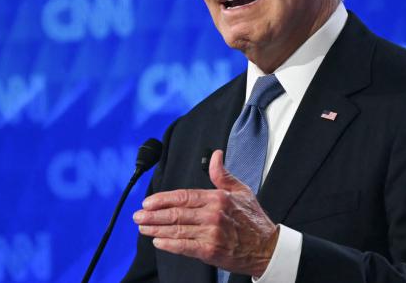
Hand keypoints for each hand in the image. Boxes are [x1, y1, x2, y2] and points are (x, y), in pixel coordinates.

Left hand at [133, 150, 278, 276]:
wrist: (267, 248)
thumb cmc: (254, 220)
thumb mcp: (241, 190)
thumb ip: (222, 174)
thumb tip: (215, 155)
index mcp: (218, 197)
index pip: (184, 196)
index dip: (163, 199)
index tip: (148, 202)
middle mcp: (213, 214)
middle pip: (176, 213)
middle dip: (153, 215)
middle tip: (137, 216)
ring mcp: (211, 233)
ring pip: (177, 229)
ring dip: (156, 229)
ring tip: (142, 227)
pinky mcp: (211, 251)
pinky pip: (184, 246)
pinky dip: (169, 244)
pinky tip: (158, 241)